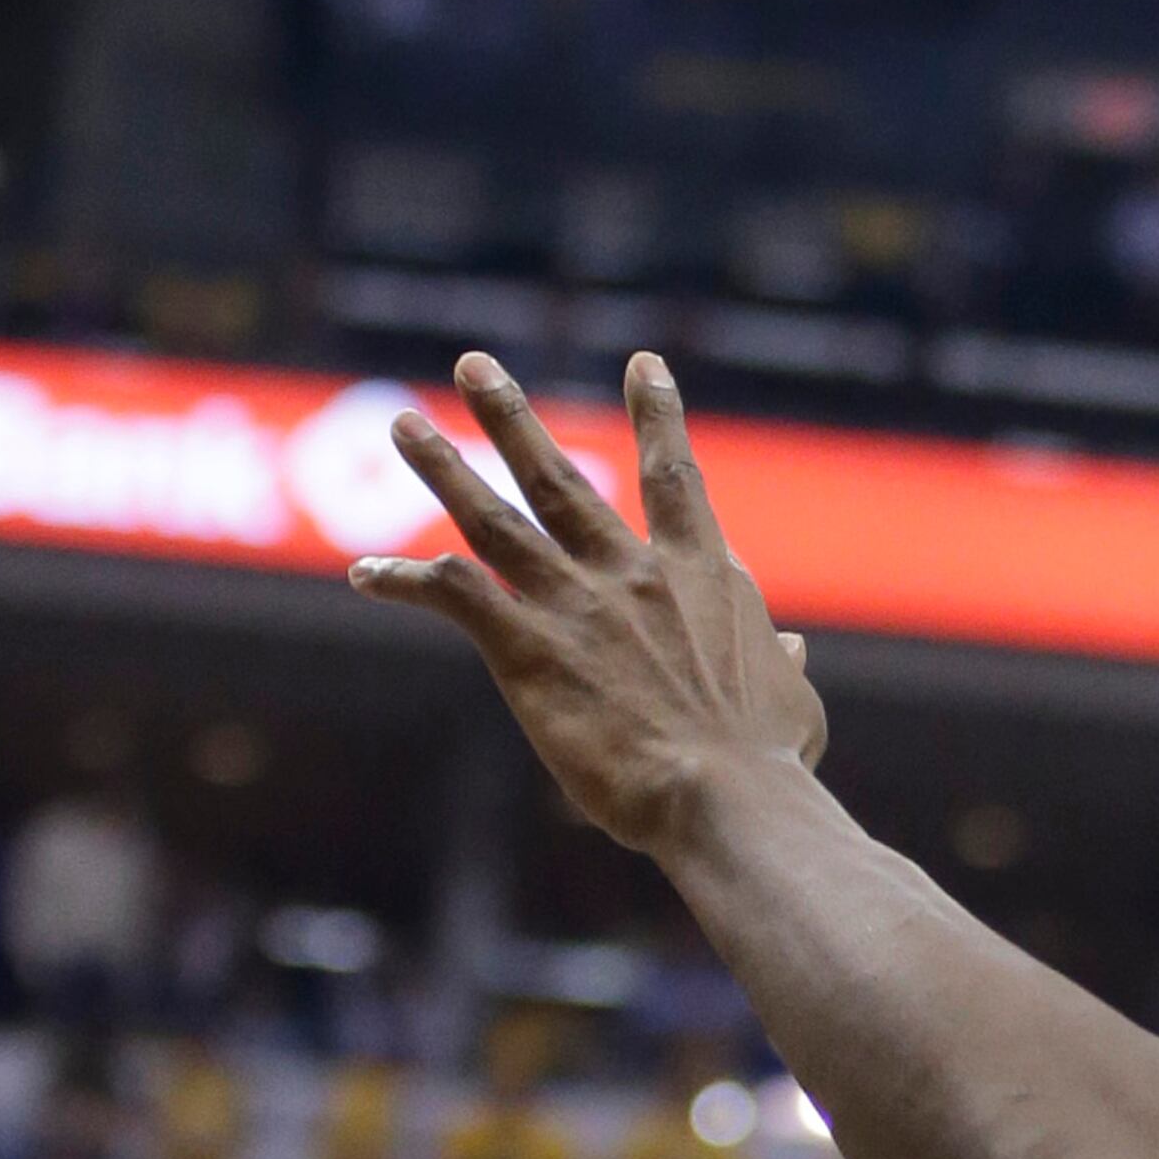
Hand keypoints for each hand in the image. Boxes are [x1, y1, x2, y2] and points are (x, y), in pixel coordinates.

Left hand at [355, 354, 826, 848]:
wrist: (724, 794)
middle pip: (559, 478)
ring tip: (404, 426)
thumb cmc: (768, 764)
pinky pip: (454, 597)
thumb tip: (792, 650)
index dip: (658, 415)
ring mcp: (574, 605)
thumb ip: (783, 664)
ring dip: (444, 469)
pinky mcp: (527, 650)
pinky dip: (405, 580)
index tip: (642, 363)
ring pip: (493, 519)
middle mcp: (630, 572)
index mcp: (699, 575)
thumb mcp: (795, 704)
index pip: (674, 478)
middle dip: (509, 417)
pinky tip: (363, 573)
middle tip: (473, 365)